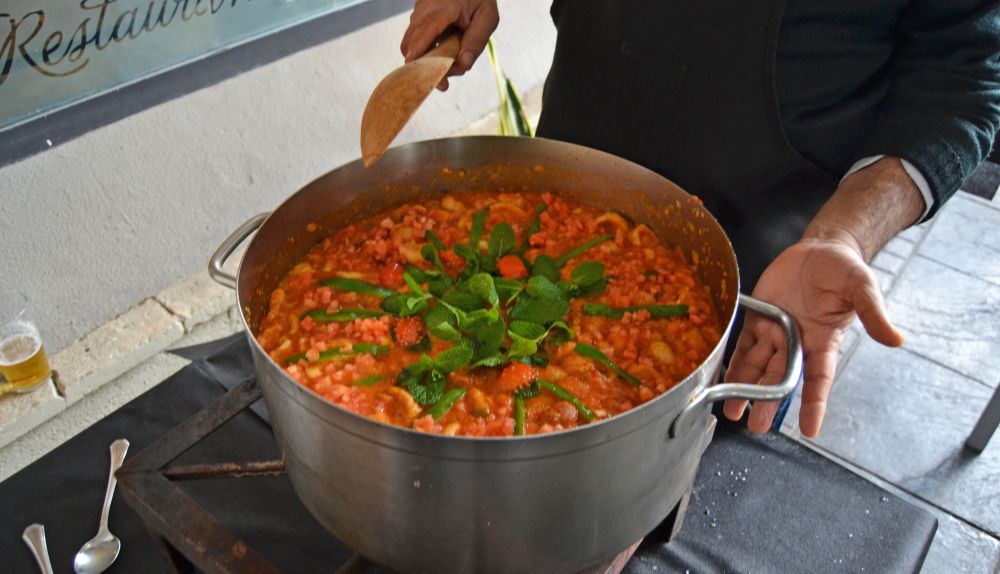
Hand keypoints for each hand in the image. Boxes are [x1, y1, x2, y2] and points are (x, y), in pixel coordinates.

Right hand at [400, 0, 499, 90]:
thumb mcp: (487, 17)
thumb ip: (476, 41)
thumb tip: (463, 65)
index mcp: (441, 10)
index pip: (422, 38)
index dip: (419, 60)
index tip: (426, 78)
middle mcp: (423, 10)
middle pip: (411, 47)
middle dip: (425, 68)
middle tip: (445, 82)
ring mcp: (418, 12)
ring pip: (410, 44)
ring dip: (426, 60)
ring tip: (450, 63)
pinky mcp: (418, 16)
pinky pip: (415, 38)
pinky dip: (426, 50)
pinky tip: (446, 50)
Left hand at [722, 235, 904, 436]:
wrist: (822, 248)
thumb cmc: (845, 270)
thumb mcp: (863, 288)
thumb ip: (873, 314)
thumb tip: (896, 340)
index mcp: (823, 341)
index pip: (818, 379)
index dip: (814, 404)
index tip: (810, 430)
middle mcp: (797, 341)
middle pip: (780, 378)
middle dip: (768, 402)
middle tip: (756, 426)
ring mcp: (775, 331)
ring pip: (757, 367)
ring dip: (744, 389)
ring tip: (732, 412)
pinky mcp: (758, 316)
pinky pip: (742, 343)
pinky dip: (732, 361)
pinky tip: (722, 379)